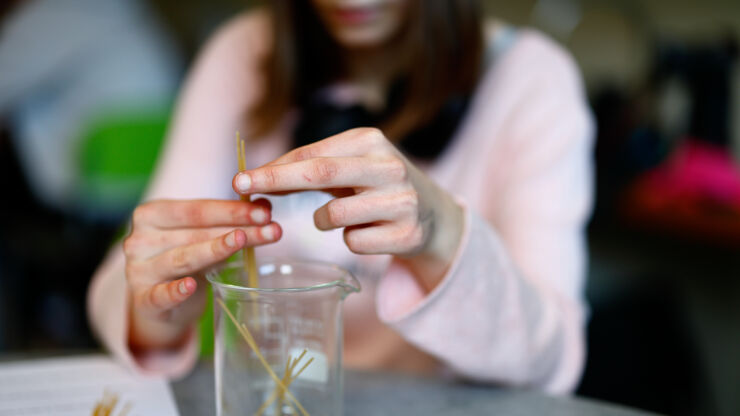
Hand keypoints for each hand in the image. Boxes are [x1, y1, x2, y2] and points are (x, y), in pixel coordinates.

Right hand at [123, 199, 280, 349]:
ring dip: (217, 251)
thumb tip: (264, 205)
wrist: (160, 304)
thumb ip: (228, 222)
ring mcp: (138, 270)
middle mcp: (140, 239)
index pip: (197, 209)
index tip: (265, 211)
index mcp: (152, 215)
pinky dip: (175, 291)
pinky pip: (160, 295)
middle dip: (236, 229)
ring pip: (183, 259)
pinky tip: (190, 286)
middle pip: (195, 232)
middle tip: (271, 229)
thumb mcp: (203, 238)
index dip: (232, 210)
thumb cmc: (185, 261)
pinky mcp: (143, 300)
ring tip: (242, 241)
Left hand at [232, 128, 463, 291]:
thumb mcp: (352, 167)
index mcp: (371, 141)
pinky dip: (351, 240)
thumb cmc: (378, 187)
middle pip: (320, 173)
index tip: (241, 177)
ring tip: (346, 215)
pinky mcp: (406, 234)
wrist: (434, 215)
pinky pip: (353, 243)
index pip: (311, 154)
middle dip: (275, 181)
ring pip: (333, 216)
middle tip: (240, 188)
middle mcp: (388, 166)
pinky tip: (370, 231)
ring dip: (324, 221)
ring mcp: (401, 201)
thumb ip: (313, 168)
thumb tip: (259, 177)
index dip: (273, 167)